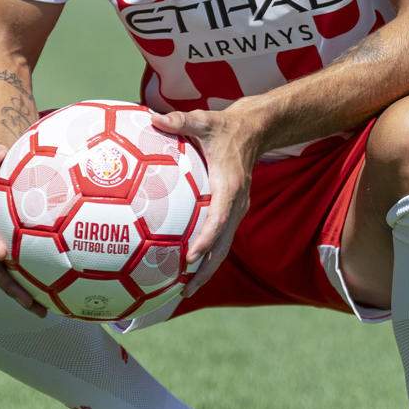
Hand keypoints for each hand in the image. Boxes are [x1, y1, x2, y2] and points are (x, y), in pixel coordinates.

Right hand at [0, 142, 45, 317]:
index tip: (2, 253)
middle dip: (10, 286)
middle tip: (28, 301)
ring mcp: (1, 246)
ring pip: (11, 275)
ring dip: (25, 294)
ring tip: (46, 312)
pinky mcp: (15, 251)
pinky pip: (26, 268)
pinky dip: (41, 283)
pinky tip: (63, 296)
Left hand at [152, 104, 265, 301]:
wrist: (255, 130)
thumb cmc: (226, 126)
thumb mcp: (204, 120)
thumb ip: (180, 121)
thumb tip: (153, 117)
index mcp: (229, 187)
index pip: (219, 220)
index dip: (206, 240)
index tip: (190, 257)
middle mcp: (236, 204)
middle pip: (223, 245)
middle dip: (207, 270)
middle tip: (186, 291)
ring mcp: (236, 210)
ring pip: (223, 247)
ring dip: (207, 270)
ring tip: (185, 291)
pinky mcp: (231, 211)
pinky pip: (220, 238)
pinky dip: (207, 255)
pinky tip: (187, 267)